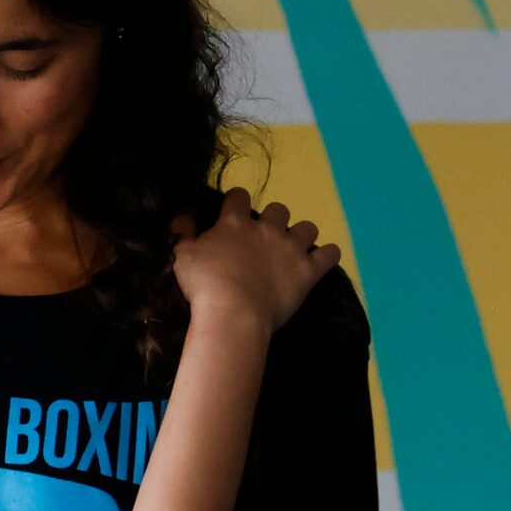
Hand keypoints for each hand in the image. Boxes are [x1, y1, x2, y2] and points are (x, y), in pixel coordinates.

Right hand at [171, 188, 341, 341]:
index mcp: (235, 223)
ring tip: (293, 250)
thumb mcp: (181, 256)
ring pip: (307, 228)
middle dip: (274, 220)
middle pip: (278, 210)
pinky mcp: (309, 271)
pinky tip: (322, 260)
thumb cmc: (204, 286)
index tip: (232, 215)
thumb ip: (182, 233)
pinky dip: (328, 255)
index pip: (238, 196)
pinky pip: (329, 254)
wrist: (234, 313)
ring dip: (302, 235)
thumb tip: (181, 215)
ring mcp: (291, 248)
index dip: (236, 203)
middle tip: (265, 241)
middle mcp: (266, 229)